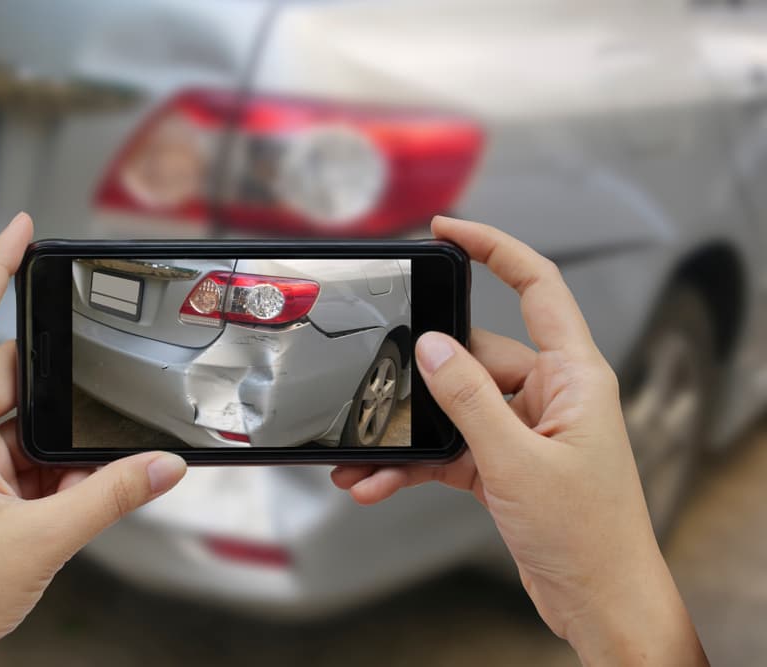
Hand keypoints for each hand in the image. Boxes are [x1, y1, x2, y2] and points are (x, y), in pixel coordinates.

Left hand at [0, 213, 186, 665]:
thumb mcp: (43, 539)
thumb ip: (112, 496)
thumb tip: (163, 465)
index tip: (22, 231)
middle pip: (11, 372)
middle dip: (59, 384)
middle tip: (97, 393)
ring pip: (22, 421)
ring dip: (59, 440)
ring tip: (79, 476)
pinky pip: (23, 457)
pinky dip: (54, 471)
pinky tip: (73, 496)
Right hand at [332, 217, 705, 665]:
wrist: (598, 601)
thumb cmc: (588, 536)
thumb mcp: (516, 460)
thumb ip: (469, 399)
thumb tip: (432, 347)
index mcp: (574, 376)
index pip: (538, 286)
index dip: (494, 248)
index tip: (447, 230)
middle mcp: (550, 394)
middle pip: (474, 356)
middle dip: (420, 377)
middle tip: (374, 385)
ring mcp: (525, 428)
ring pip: (454, 408)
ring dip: (410, 433)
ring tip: (363, 458)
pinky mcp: (504, 461)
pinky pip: (450, 447)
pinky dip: (415, 464)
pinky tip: (380, 481)